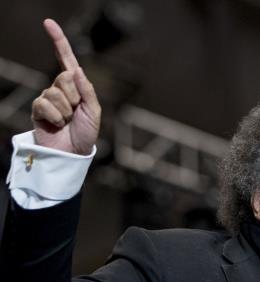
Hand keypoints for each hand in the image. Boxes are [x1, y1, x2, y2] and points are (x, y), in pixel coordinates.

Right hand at [31, 19, 100, 154]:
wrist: (73, 152)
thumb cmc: (86, 133)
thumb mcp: (94, 111)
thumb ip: (88, 91)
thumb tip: (77, 71)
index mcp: (76, 86)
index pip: (66, 59)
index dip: (58, 41)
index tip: (48, 23)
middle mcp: (61, 88)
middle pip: (65, 77)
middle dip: (74, 96)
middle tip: (75, 112)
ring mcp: (48, 98)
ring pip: (55, 93)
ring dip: (66, 111)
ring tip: (67, 121)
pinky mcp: (38, 109)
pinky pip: (45, 104)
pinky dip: (55, 117)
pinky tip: (57, 125)